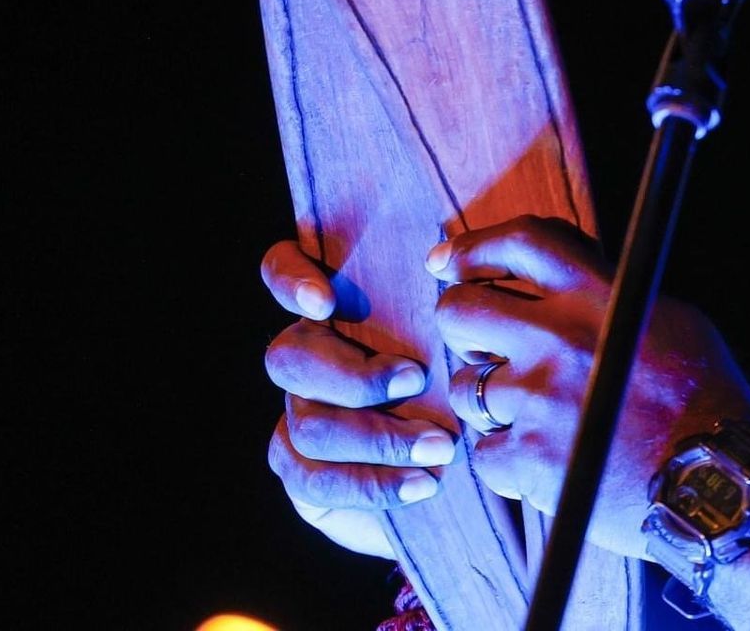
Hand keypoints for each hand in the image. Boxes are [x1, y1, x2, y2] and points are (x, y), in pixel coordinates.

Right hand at [260, 240, 459, 558]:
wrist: (464, 467)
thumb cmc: (468, 373)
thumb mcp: (464, 331)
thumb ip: (450, 295)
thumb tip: (455, 263)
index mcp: (336, 307)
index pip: (282, 269)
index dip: (289, 279)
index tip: (325, 303)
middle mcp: (308, 356)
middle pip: (289, 357)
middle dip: (355, 375)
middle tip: (417, 380)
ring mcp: (299, 416)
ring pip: (307, 425)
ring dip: (377, 438)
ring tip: (440, 447)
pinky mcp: (302, 472)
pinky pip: (314, 481)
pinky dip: (371, 484)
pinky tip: (420, 485)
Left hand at [428, 215, 749, 557]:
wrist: (719, 483)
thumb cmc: (705, 401)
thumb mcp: (672, 319)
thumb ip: (609, 296)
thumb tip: (564, 283)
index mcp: (598, 297)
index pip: (520, 245)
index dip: (474, 247)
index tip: (447, 260)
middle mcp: (559, 339)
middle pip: (462, 311)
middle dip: (459, 324)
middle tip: (475, 341)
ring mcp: (539, 400)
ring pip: (466, 386)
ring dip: (486, 399)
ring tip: (529, 416)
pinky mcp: (528, 459)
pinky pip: (482, 452)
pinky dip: (504, 458)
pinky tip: (540, 460)